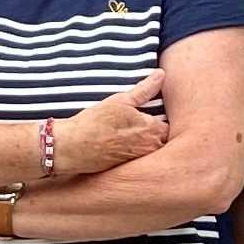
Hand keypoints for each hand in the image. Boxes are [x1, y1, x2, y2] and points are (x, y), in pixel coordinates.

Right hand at [52, 71, 171, 177]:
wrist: (72, 147)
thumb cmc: (95, 122)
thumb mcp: (121, 100)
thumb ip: (145, 89)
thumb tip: (161, 74)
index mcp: (152, 129)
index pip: (171, 125)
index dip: (164, 119)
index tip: (155, 115)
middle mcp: (150, 148)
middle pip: (165, 141)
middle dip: (159, 134)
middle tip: (142, 125)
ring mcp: (140, 161)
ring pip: (153, 152)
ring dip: (148, 145)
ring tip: (131, 135)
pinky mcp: (129, 170)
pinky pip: (141, 162)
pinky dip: (137, 155)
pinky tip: (123, 147)